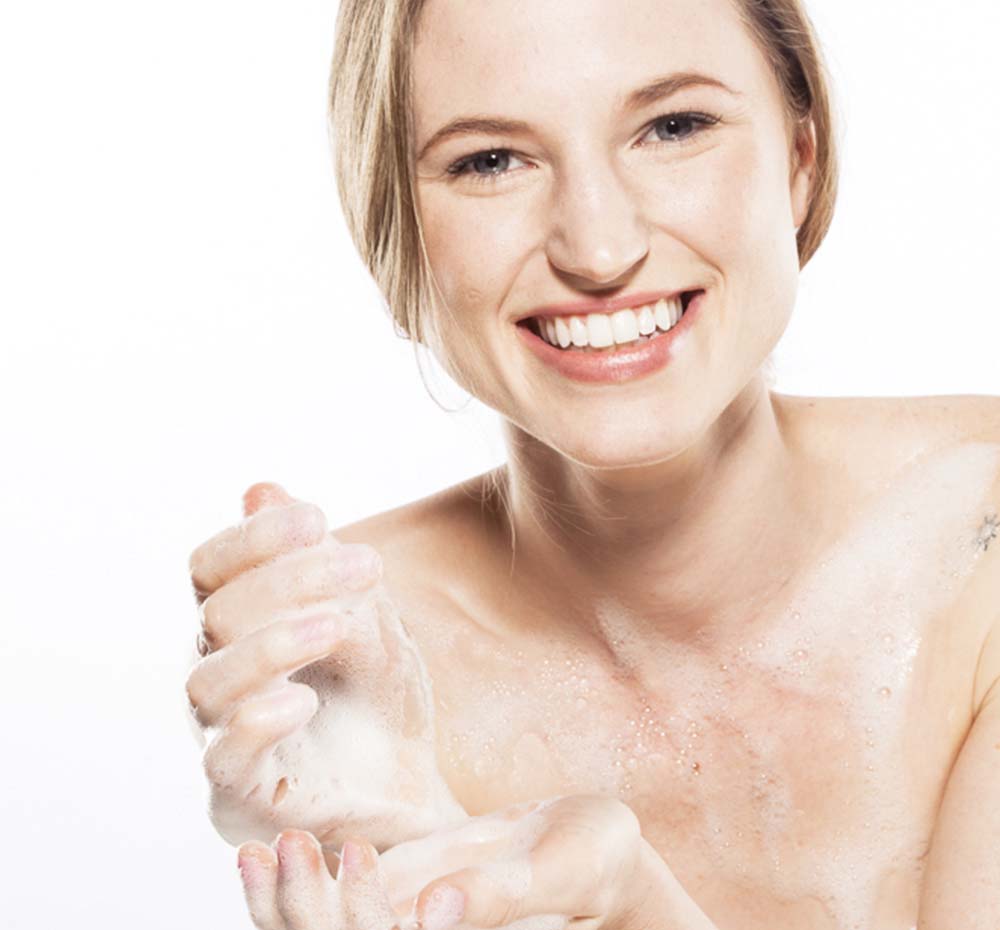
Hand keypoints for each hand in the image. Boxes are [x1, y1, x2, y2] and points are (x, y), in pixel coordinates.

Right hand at [185, 482, 467, 851]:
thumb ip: (317, 563)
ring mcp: (222, 734)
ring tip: (335, 625)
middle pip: (218, 614)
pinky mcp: (242, 792)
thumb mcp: (365, 616)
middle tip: (367, 565)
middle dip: (291, 581)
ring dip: (271, 645)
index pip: (212, 569)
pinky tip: (302, 701)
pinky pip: (225, 759)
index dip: (254, 538)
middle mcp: (217, 673)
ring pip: (210, 682)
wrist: (407, 780)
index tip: (316, 517)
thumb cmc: (375, 693)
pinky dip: (256, 725)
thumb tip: (261, 488)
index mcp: (237, 625)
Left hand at [236, 795, 679, 929]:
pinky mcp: (388, 900)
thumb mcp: (560, 871)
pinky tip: (273, 846)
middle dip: (306, 913)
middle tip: (288, 845)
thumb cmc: (594, 861)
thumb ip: (502, 894)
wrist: (585, 843)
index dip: (365, 922)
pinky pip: (329, 905)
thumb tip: (438, 913)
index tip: (359, 853)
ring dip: (287, 902)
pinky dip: (297, 884)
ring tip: (267, 847)